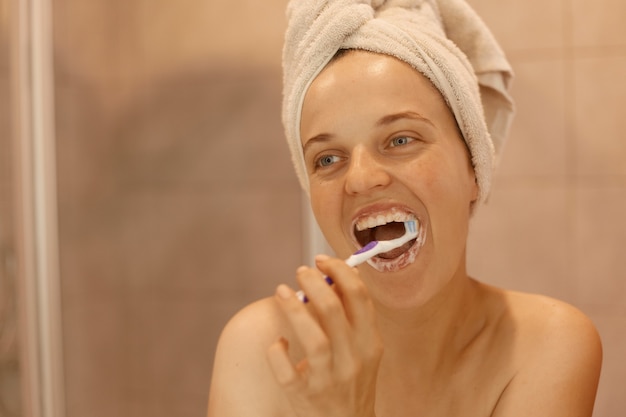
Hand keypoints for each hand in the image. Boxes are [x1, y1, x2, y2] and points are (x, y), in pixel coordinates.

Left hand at [267, 255, 382, 416]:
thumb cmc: (352, 380)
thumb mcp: (362, 349)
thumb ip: (352, 317)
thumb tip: (336, 276)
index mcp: (370, 343)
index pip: (359, 297)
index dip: (340, 272)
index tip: (322, 260)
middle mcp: (353, 360)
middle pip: (334, 311)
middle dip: (314, 283)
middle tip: (300, 271)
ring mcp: (330, 380)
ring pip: (314, 339)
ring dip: (294, 310)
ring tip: (282, 291)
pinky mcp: (306, 397)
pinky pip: (288, 372)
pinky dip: (278, 353)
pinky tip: (278, 342)